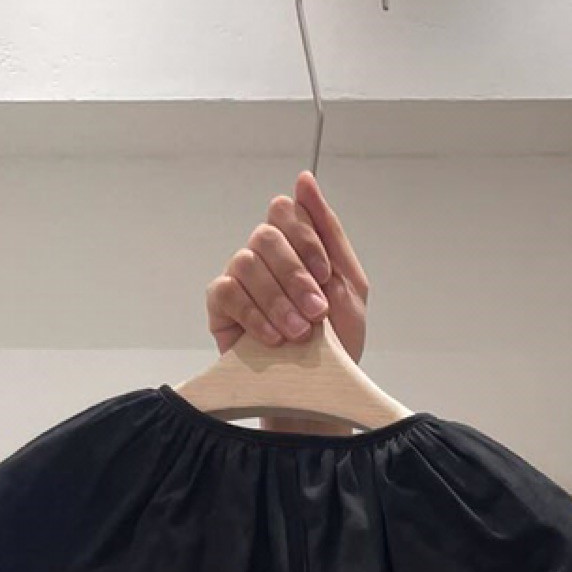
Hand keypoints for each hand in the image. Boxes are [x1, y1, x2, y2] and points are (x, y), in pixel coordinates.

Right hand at [206, 173, 370, 361]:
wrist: (322, 391)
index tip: (326, 276)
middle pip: (267, 235)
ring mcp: (239, 278)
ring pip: (247, 263)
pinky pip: (227, 293)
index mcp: (294, 244)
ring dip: (278, 299)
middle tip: (316, 312)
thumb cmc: (337, 340)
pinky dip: (254, 315)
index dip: (307, 239)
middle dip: (296, 274)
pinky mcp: (220, 307)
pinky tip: (274, 337)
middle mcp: (264, 255)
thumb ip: (330, 232)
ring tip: (299, 333)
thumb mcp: (350, 285)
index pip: (287, 212)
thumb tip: (304, 180)